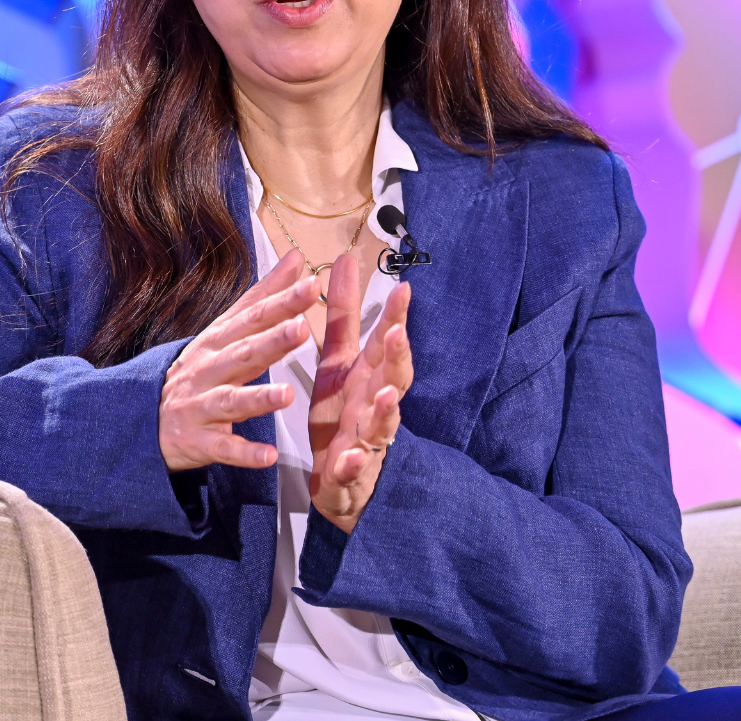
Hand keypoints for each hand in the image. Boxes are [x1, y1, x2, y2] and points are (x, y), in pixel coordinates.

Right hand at [159, 249, 314, 471]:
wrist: (143, 418)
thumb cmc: (198, 371)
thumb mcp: (226, 330)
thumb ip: (264, 295)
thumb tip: (298, 258)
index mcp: (219, 340)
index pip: (253, 317)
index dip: (282, 302)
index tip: (312, 286)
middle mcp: (209, 369)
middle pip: (243, 353)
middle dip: (271, 342)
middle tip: (302, 328)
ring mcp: (201, 406)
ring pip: (231, 400)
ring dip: (258, 398)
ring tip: (287, 395)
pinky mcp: (198, 441)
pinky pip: (223, 448)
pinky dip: (244, 453)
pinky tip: (269, 457)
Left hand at [308, 254, 412, 531]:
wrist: (339, 480)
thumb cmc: (342, 414)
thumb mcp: (337, 360)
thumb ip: (343, 314)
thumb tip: (346, 259)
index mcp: (368, 377)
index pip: (387, 343)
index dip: (396, 317)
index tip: (402, 289)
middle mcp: (374, 405)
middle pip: (393, 379)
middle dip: (397, 358)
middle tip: (398, 334)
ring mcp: (367, 440)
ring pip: (382, 424)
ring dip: (385, 410)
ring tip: (385, 395)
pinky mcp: (351, 473)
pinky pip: (354, 470)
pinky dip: (353, 465)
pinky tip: (350, 457)